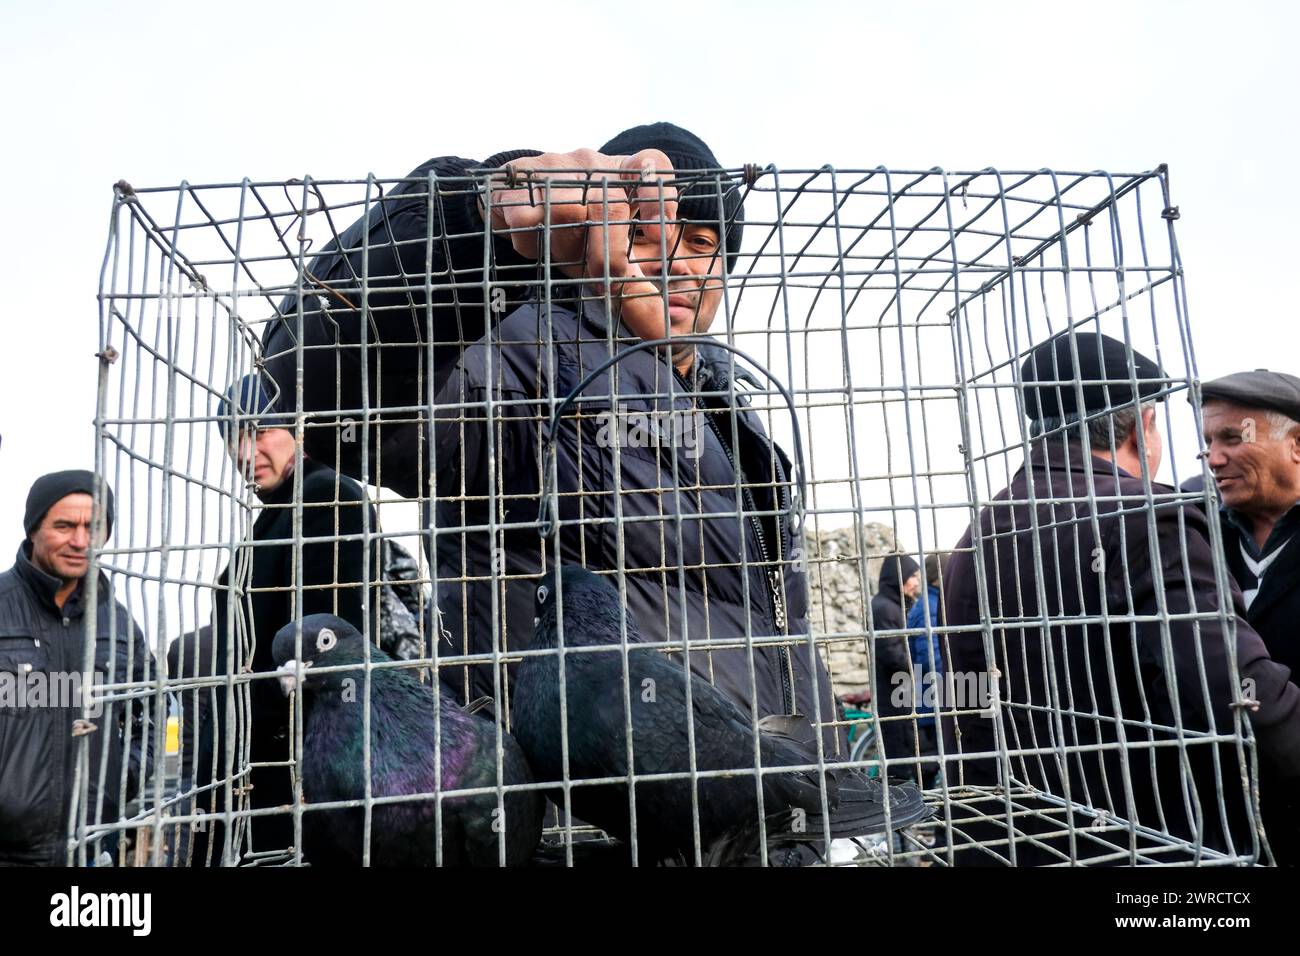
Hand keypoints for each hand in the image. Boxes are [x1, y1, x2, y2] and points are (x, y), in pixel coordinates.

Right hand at [484, 148, 679, 328]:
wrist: (513, 197)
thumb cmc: (576, 232)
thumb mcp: (609, 254)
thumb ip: (637, 290)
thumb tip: (661, 336)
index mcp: (626, 175)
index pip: (653, 166)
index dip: (660, 195)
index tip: (657, 235)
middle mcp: (596, 164)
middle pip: (610, 204)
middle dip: (607, 253)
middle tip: (601, 280)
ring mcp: (558, 164)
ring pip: (567, 210)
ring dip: (564, 246)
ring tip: (560, 252)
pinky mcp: (521, 173)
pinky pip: (527, 217)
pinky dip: (529, 242)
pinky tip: (531, 242)